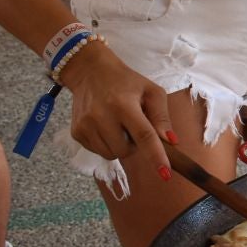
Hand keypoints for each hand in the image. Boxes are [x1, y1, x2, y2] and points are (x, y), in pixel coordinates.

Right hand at [60, 42, 174, 181]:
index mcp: (124, 105)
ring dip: (120, 145)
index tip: (165, 175)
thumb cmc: (126, 82)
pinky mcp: (76, 132)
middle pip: (126, 150)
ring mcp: (85, 126)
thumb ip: (161, 116)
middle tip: (132, 125)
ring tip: (118, 124)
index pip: (144, 136)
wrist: (89, 72)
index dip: (156, 156)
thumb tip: (170, 141)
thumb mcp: (151, 91)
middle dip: (134, 144)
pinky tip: (105, 126)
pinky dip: (106, 143)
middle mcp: (102, 116)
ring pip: (111, 154)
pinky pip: (97, 151)